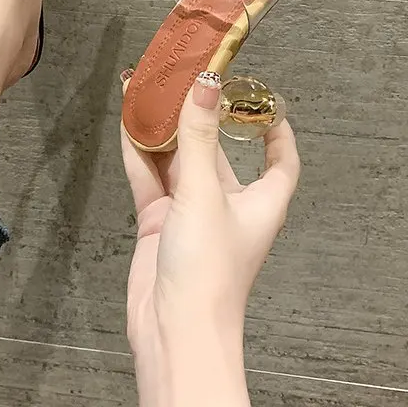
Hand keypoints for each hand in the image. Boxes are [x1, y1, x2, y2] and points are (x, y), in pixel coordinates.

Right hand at [121, 71, 299, 406]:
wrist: (172, 328)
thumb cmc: (208, 275)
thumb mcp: (205, 194)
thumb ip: (199, 137)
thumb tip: (206, 86)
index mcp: (259, 202)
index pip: (279, 159)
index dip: (274, 129)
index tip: (262, 99)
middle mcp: (226, 205)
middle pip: (214, 149)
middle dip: (197, 116)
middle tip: (181, 79)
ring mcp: (189, 213)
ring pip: (176, 159)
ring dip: (162, 130)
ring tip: (145, 92)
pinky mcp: (158, 223)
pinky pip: (149, 177)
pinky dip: (139, 153)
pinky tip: (128, 126)